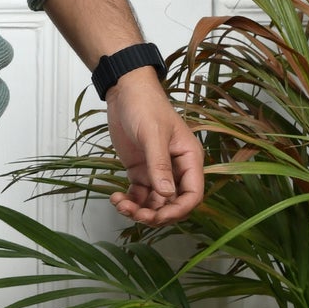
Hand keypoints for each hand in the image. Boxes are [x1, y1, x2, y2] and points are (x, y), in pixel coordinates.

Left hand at [105, 71, 205, 225]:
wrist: (125, 91)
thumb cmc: (145, 105)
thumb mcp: (152, 134)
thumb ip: (159, 165)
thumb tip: (166, 194)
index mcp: (189, 158)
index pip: (193, 194)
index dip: (179, 210)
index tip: (159, 216)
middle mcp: (176, 168)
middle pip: (173, 203)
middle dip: (156, 214)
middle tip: (135, 214)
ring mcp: (157, 171)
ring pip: (154, 202)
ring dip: (139, 210)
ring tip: (121, 204)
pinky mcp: (140, 171)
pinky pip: (139, 194)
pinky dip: (129, 201)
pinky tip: (116, 198)